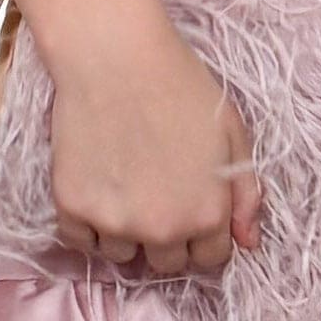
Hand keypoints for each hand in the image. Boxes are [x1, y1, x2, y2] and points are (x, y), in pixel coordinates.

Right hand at [45, 10, 259, 277]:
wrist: (114, 57)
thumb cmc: (180, 85)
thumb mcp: (233, 134)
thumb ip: (246, 193)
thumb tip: (247, 243)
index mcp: (207, 214)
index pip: (210, 260)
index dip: (203, 236)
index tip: (189, 211)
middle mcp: (162, 229)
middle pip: (166, 263)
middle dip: (167, 238)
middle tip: (155, 197)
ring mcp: (114, 222)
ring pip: (122, 255)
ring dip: (126, 233)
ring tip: (123, 190)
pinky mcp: (72, 207)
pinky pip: (80, 242)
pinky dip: (87, 226)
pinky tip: (96, 191)